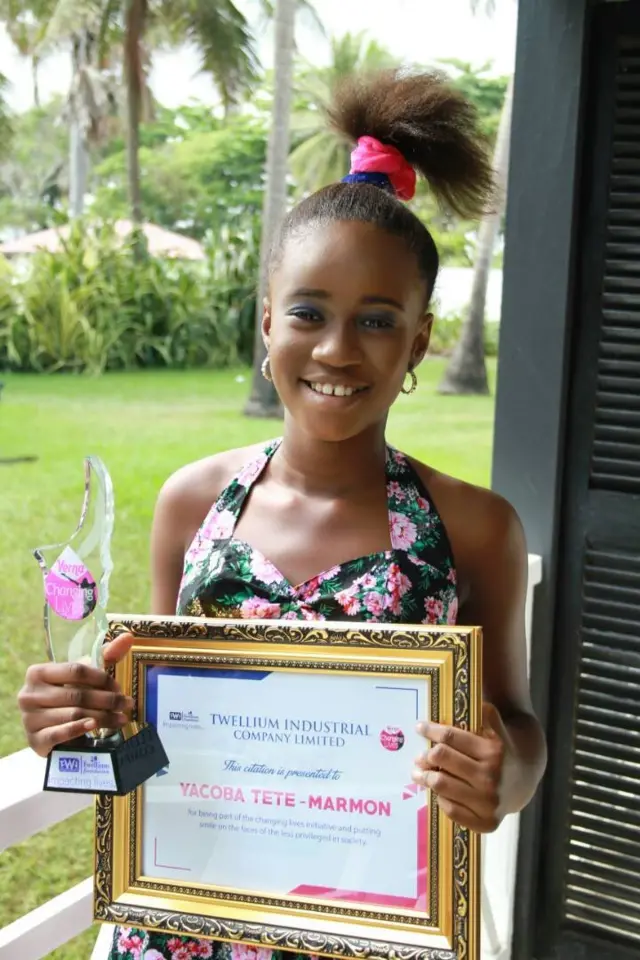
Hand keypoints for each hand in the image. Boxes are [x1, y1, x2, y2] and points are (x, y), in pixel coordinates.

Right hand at [17, 632, 134, 757]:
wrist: (47, 730)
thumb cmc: (66, 696)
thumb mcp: (81, 676)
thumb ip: (105, 655)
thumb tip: (129, 637)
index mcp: (38, 672)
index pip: (76, 670)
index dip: (101, 678)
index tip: (119, 687)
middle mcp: (29, 694)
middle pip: (77, 694)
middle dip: (108, 700)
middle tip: (127, 704)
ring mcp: (29, 718)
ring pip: (73, 714)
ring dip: (103, 717)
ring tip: (121, 718)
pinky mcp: (34, 739)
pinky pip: (59, 734)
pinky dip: (79, 729)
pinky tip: (94, 727)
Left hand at [412, 703, 508, 832]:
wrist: (526, 776)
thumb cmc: (502, 747)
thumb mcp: (495, 725)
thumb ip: (480, 714)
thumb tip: (454, 702)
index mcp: (493, 751)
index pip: (450, 737)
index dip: (431, 730)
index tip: (420, 727)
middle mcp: (491, 778)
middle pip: (442, 760)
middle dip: (426, 755)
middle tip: (419, 755)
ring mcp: (489, 803)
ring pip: (441, 785)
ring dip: (425, 777)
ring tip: (418, 773)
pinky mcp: (487, 823)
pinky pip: (451, 810)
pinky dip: (441, 798)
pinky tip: (438, 791)